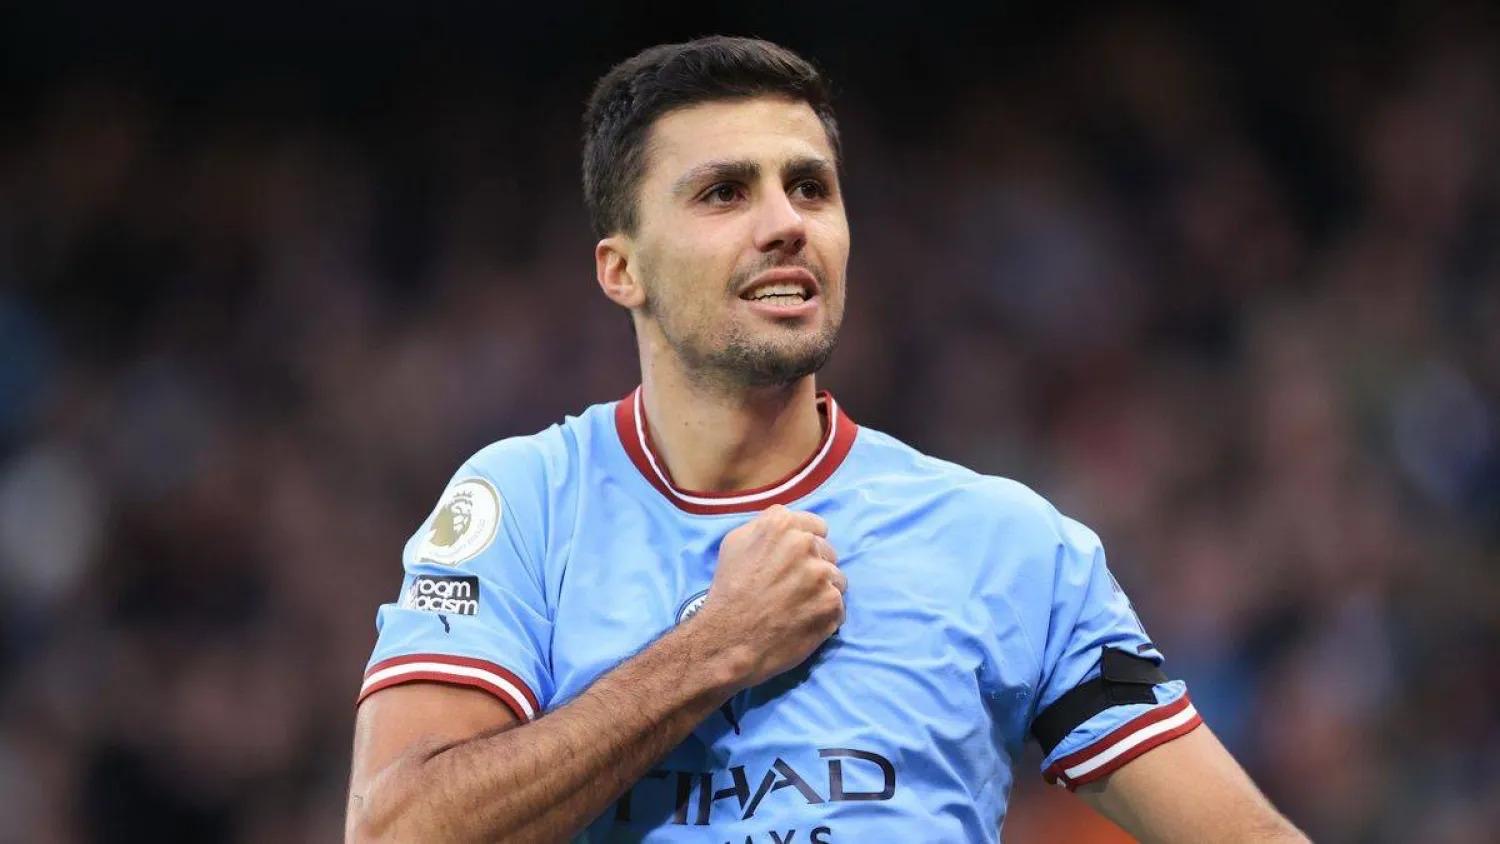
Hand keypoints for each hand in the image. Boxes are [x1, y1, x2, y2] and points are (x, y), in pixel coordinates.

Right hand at [688, 505, 845, 689]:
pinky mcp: (831, 603)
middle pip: (828, 552)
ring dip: (822, 591)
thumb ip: (766, 526)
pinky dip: (825, 615)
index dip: (806, 546)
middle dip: (815, 567)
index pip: (816, 526)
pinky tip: (803, 622)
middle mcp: (805, 543)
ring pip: (837, 578)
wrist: (729, 639)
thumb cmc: (728, 591)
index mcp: (782, 524)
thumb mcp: (735, 543)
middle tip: (793, 588)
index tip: (796, 562)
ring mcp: (822, 574)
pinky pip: (839, 606)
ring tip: (798, 607)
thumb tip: (789, 526)